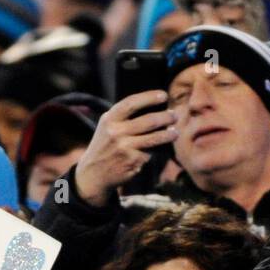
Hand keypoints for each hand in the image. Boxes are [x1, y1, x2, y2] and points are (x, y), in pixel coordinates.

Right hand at [73, 91, 177, 207]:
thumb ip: (124, 116)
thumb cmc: (106, 145)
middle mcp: (116, 132)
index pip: (132, 103)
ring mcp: (125, 148)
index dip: (150, 97)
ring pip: (154, 138)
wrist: (93, 173)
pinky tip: (162, 148)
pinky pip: (151, 152)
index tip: (164, 95)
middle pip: (148, 121)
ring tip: (175, 132)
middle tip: (174, 115)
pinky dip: (158, 150)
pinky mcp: (132, 162)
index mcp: (109, 119)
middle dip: (165, 117)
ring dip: (169, 134)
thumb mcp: (108, 126)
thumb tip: (154, 107)